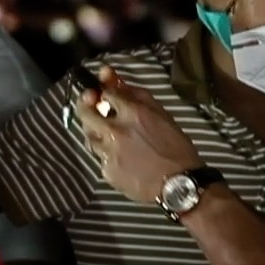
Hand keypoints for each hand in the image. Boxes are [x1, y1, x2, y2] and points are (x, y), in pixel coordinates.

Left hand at [74, 66, 202, 204]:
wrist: (178, 185)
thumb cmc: (176, 148)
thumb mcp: (162, 115)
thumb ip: (136, 95)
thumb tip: (115, 79)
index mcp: (133, 114)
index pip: (106, 93)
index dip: (104, 91)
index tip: (105, 93)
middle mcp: (116, 132)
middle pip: (85, 112)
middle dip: (86, 104)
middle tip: (90, 103)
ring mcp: (108, 153)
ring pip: (88, 136)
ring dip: (95, 131)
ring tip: (107, 133)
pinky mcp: (107, 171)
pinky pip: (99, 157)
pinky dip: (106, 153)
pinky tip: (120, 156)